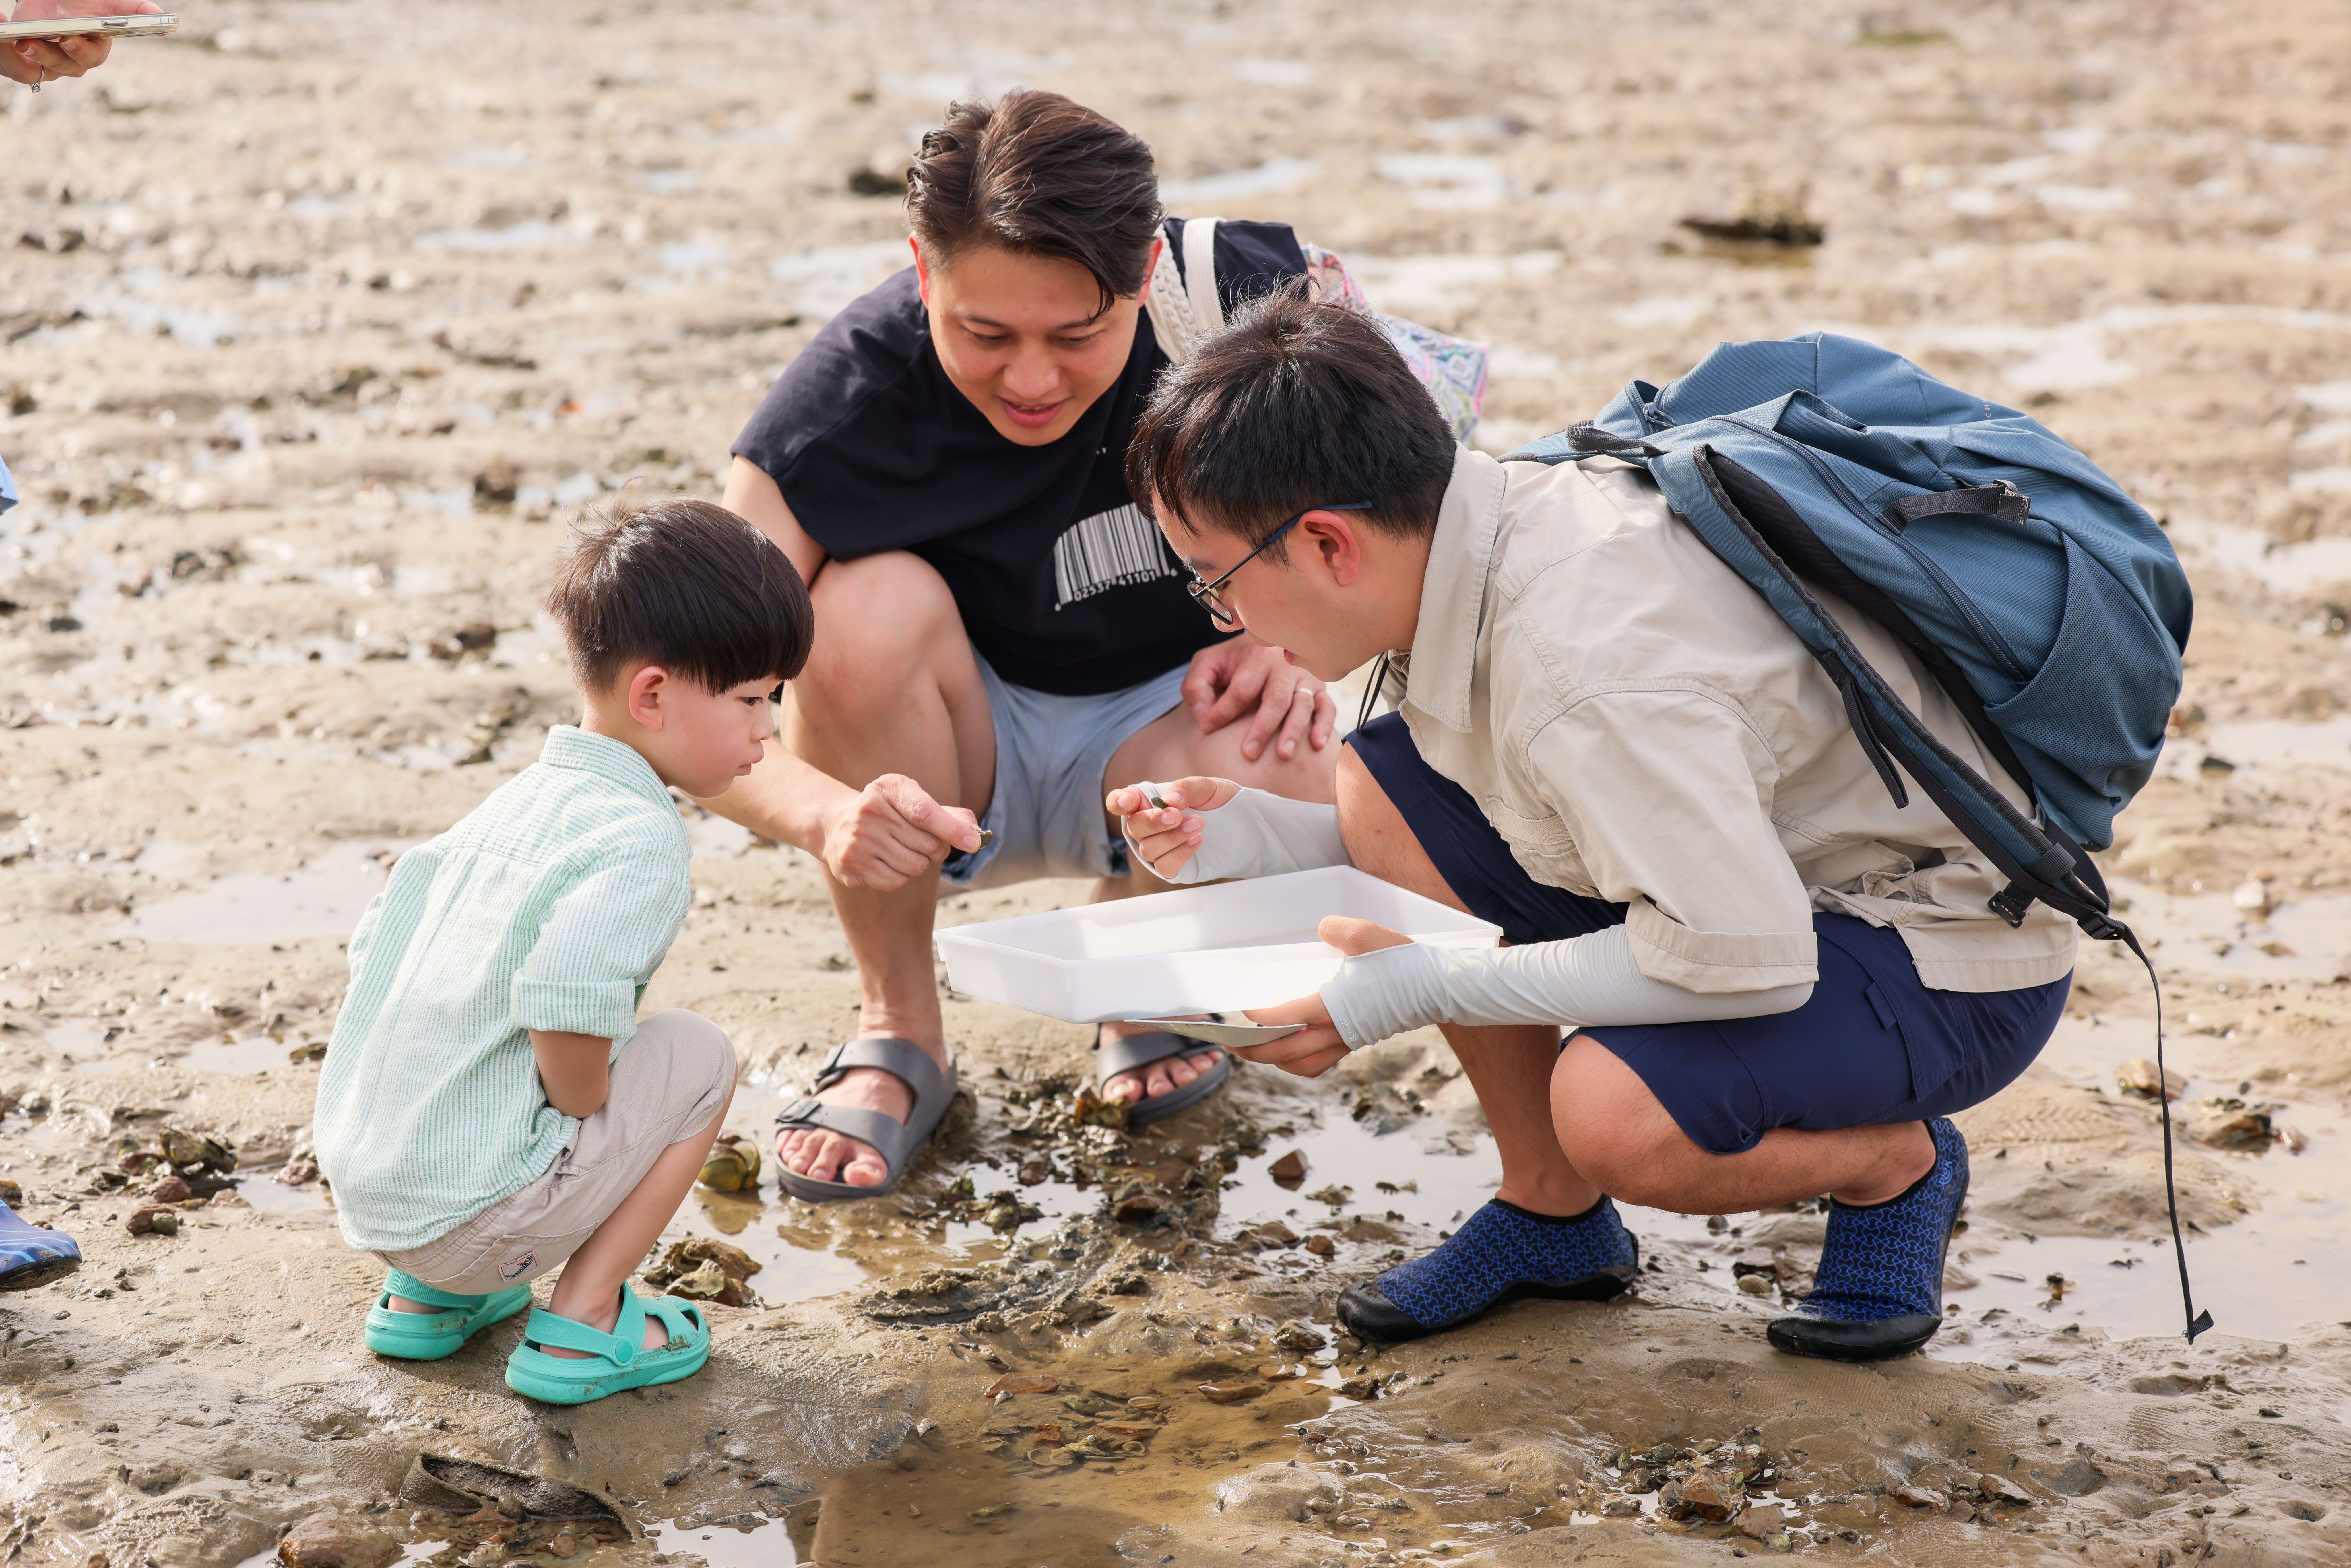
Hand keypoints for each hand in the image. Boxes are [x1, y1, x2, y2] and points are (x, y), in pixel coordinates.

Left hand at [2, 0, 162, 84]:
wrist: (49, 3)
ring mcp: (44, 65)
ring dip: (17, 57)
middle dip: (46, 54)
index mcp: (92, 50)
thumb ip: (135, 11)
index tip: (68, 37)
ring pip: (32, 73)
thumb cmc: (79, 3)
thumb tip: (163, 21)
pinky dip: (1, 51)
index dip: (79, 51)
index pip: (89, 57)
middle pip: (61, 67)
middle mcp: (70, 63)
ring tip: (9, 37)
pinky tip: (0, 25)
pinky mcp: (20, 63)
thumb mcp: (108, 2)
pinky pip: (10, 67)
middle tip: (28, 39)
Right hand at [816, 773, 980, 890]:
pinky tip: (886, 861)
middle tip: (922, 842)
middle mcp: (869, 811)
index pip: (925, 812)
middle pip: (927, 845)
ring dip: (917, 863)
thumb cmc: (886, 811)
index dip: (953, 830)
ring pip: (915, 867)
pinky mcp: (850, 865)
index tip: (973, 843)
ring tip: (899, 849)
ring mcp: (857, 839)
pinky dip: (899, 876)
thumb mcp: (911, 799)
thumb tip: (976, 832)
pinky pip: (896, 882)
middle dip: (935, 849)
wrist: (835, 823)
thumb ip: (946, 814)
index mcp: (887, 788)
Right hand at [1105, 775, 1236, 880]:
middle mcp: (1148, 825)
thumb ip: (1186, 788)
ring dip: (1173, 837)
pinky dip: (1180, 853)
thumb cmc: (1219, 803)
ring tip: (1197, 825)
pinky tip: (1196, 841)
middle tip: (1177, 815)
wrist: (1243, 825)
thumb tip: (1171, 800)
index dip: (1119, 801)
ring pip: (1148, 848)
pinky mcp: (1171, 866)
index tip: (1128, 802)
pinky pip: (1164, 865)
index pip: (1121, 801)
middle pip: (1134, 827)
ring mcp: (1157, 847)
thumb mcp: (1207, 787)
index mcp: (1149, 802)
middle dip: (1154, 821)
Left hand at [1180, 635, 1334, 762]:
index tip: (1207, 728)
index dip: (1223, 711)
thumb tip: (1204, 717)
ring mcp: (1303, 677)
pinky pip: (1327, 706)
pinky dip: (1324, 725)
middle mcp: (1283, 665)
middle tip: (1249, 753)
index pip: (1241, 688)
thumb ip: (1197, 687)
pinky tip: (1316, 744)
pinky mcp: (1319, 688)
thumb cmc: (1232, 663)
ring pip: (1302, 704)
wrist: (1263, 645)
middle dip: (1262, 728)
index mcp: (1255, 656)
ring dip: (1294, 730)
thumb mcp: (1207, 665)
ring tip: (1284, 754)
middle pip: (1276, 699)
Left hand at [1233, 916, 1413, 1076]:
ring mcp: (1348, 1040)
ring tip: (1259, 1052)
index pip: (1283, 1018)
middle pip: (1285, 1051)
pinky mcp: (1358, 1040)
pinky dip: (1302, 1062)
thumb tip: (1323, 927)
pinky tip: (1295, 1050)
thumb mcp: (1368, 935)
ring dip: (1277, 1061)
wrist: (1438, 987)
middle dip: (1254, 1051)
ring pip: (1303, 1064)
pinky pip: (1322, 1062)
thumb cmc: (1403, 963)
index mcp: (1332, 1007)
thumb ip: (1339, 930)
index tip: (1240, 1012)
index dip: (1257, 1018)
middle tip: (1231, 1045)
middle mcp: (1336, 1031)